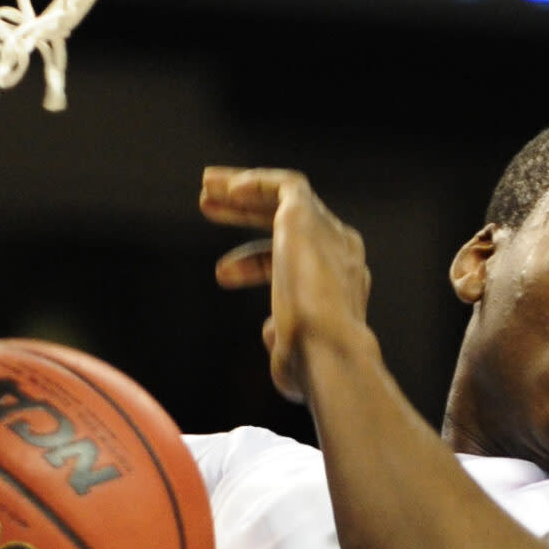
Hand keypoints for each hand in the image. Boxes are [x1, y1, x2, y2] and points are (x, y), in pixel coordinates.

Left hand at [200, 167, 374, 403]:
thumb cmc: (314, 367)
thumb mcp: (294, 358)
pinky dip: (256, 181)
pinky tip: (223, 187)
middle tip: (209, 209)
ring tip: (206, 187)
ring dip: (246, 190)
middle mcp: (340, 252)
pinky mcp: (307, 216)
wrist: (329, 350)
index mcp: (342, 284)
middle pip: (289, 223)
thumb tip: (272, 332)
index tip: (221, 274)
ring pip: (287, 197)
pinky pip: (285, 186)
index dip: (256, 264)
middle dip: (246, 214)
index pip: (297, 262)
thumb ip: (284, 343)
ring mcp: (327, 231)